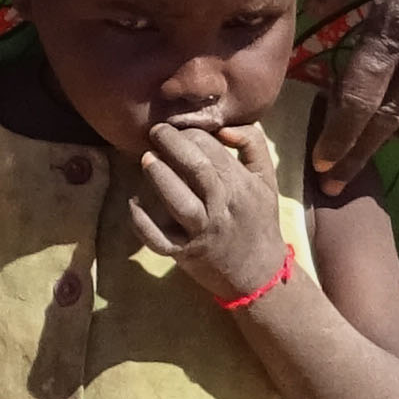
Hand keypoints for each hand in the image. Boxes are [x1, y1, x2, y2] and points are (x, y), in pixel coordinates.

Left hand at [134, 115, 292, 299]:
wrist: (258, 273)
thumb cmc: (259, 219)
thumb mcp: (266, 179)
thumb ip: (253, 144)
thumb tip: (223, 125)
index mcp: (241, 185)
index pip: (214, 150)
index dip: (191, 133)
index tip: (177, 126)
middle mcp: (221, 206)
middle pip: (199, 170)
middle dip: (174, 145)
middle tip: (156, 131)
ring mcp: (201, 231)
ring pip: (180, 202)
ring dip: (160, 177)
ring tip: (146, 158)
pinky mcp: (184, 253)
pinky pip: (159, 239)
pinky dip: (142, 222)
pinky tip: (132, 203)